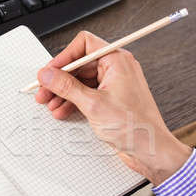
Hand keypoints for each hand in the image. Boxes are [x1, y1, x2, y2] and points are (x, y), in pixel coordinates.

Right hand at [36, 31, 190, 184]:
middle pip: (80, 65)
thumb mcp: (93, 104)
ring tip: (51, 104)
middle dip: (60, 79)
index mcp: (117, 61)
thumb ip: (67, 87)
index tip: (50, 71)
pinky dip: (74, 101)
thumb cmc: (135, 126)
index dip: (64, 57)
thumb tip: (49, 75)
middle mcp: (117, 69)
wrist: (150, 149)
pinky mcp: (111, 99)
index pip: (84, 45)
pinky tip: (63, 110)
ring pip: (81, 81)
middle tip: (45, 90)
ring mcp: (114, 84)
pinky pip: (87, 94)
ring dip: (64, 92)